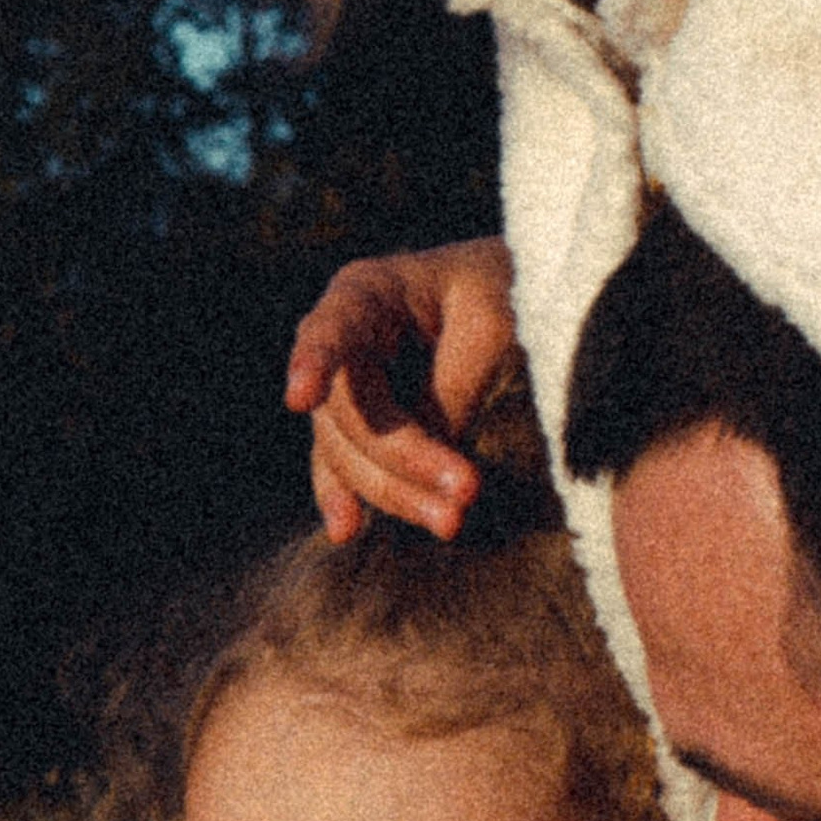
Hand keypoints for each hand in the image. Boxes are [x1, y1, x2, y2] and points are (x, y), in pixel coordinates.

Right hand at [285, 239, 516, 542]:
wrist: (522, 297)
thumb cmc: (509, 290)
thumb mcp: (494, 325)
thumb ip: (454, 387)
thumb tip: (425, 460)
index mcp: (369, 293)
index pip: (332, 329)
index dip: (314, 362)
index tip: (298, 398)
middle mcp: (344, 341)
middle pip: (349, 412)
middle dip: (402, 459)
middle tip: (466, 492)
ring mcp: (348, 387)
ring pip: (346, 452)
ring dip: (394, 492)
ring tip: (450, 523)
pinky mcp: (363, 427)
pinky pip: (344, 469)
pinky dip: (349, 498)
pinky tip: (346, 530)